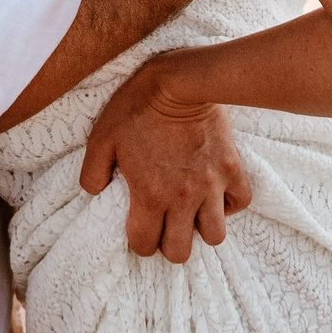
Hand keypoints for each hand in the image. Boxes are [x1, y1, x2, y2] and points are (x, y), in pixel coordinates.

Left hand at [79, 56, 251, 263]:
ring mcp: (211, 185)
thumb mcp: (101, 138)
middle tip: (164, 226)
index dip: (138, 242)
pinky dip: (229, 205)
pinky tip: (215, 194)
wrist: (180, 80)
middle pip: (180, 251)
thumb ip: (91, 173)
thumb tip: (93, 193)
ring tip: (191, 214)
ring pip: (215, 236)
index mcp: (150, 194)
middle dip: (168, 245)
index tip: (138, 229)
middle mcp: (182, 197)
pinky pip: (240, 202)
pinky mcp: (232, 168)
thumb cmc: (137, 107)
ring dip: (201, 230)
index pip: (144, 245)